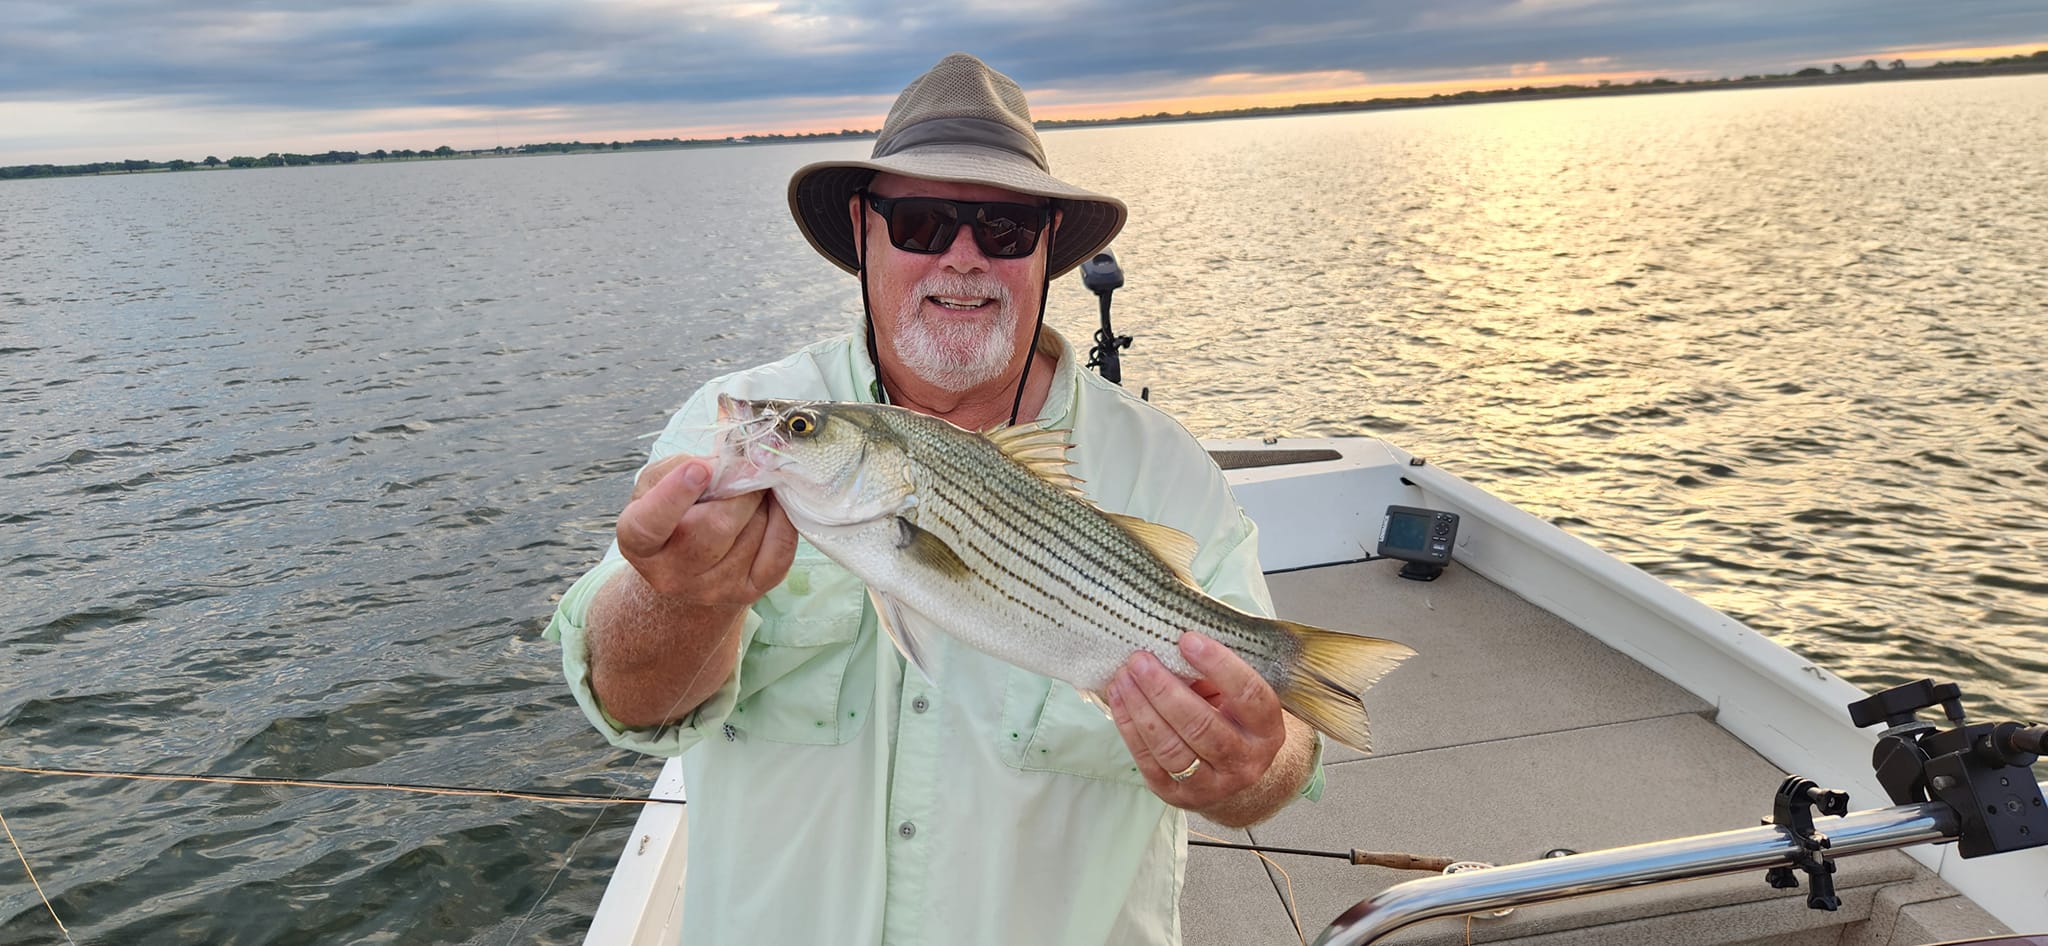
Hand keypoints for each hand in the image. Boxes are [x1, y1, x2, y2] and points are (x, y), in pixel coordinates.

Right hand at [616, 453, 797, 609]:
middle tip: (746, 470)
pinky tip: (774, 505)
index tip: (700, 469)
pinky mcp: (748, 592)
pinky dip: (783, 520)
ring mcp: (711, 589)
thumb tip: (729, 463)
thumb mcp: (658, 483)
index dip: (675, 494)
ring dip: (760, 502)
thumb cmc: (672, 513)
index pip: (650, 524)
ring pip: (752, 534)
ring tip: (752, 492)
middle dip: (739, 490)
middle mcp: (670, 574)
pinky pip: (779, 551)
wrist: (687, 564)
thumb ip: (681, 466)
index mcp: (638, 542)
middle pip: (715, 526)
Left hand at [1105, 631, 1288, 810]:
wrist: (1237, 779)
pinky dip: (1130, 727)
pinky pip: (1149, 762)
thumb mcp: (1240, 699)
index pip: (1249, 696)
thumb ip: (1217, 676)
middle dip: (1165, 690)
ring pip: (1172, 749)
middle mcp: (1244, 762)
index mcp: (1268, 731)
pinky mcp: (1177, 797)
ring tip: (1123, 677)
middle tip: (1140, 659)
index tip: (1187, 639)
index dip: (1219, 665)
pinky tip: (1119, 699)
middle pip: (1202, 726)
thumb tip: (1173, 645)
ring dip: (1141, 708)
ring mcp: (1211, 785)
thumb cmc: (1236, 723)